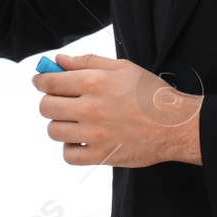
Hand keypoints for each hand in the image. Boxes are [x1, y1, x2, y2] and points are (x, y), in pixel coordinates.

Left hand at [32, 52, 202, 167]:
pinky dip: (70, 148)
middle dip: (49, 102)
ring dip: (59, 125)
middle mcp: (90, 108)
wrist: (176, 125)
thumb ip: (87, 62)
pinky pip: (68, 155)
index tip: (41, 82)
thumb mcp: (122, 67)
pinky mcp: (102, 156)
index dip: (41, 81)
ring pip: (54, 131)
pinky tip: (81, 140)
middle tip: (61, 102)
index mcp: (93, 83)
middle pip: (46, 107)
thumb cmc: (151, 94)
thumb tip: (59, 61)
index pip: (49, 82)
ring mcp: (94, 134)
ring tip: (74, 121)